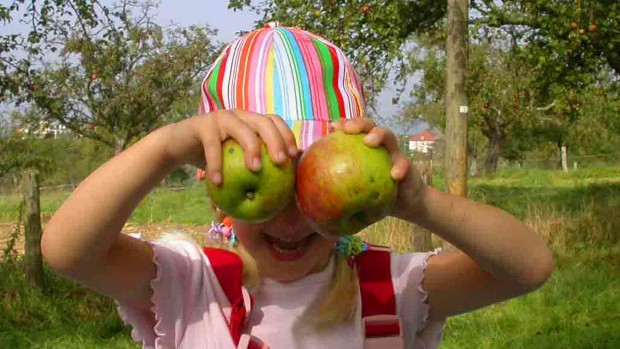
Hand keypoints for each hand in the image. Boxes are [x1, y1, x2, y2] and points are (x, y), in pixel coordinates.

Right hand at [166, 109, 299, 184]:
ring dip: (251, 148)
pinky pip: (212, 145)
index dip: (286, 135)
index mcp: (250, 121)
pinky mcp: (202, 125)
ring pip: (241, 129)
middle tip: (280, 162)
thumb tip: (277, 192)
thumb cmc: (212, 157)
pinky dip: (215, 164)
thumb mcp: (234, 162)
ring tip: (255, 170)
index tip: (293, 155)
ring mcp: (220, 118)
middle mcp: (239, 115)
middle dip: (275, 140)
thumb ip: (253, 169)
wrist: (178, 146)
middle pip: (263, 122)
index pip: (274, 121)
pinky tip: (217, 182)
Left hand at [329, 118, 425, 216]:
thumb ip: (333, 180)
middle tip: (348, 129)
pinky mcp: (408, 166)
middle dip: (359, 123)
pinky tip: (394, 175)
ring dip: (378, 135)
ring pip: (389, 136)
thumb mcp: (352, 187)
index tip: (332, 127)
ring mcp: (394, 153)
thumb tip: (309, 178)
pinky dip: (400, 168)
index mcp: (364, 147)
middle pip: (369, 125)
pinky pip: (404, 164)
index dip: (343, 124)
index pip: (353, 129)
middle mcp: (379, 145)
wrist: (403, 203)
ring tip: (369, 141)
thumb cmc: (373, 193)